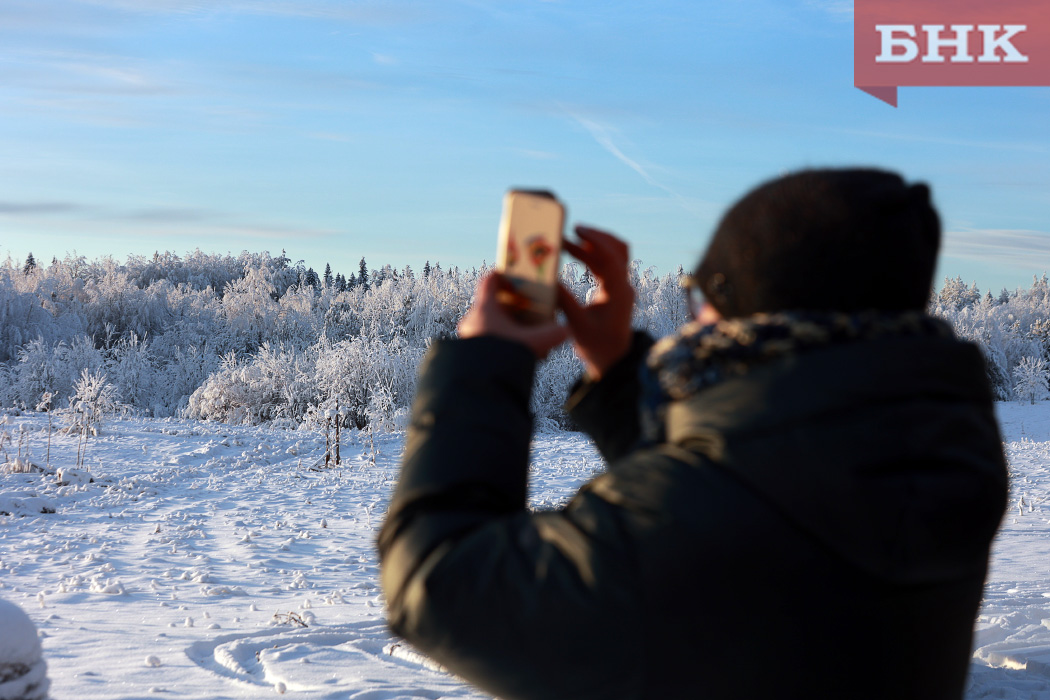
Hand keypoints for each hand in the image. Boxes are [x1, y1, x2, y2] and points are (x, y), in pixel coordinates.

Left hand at [457, 273, 569, 358]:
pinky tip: (512, 351)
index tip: (514, 278)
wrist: (482, 385)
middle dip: (509, 306)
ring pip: (487, 322)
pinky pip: (483, 339)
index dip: (502, 275)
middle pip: (490, 303)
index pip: (489, 281)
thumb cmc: (505, 358)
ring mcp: (467, 336)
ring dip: (503, 325)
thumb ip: (552, 334)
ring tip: (521, 334)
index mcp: (485, 308)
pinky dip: (497, 340)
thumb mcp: (533, 343)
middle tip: (525, 310)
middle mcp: (472, 319)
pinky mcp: (466, 352)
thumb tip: (566, 329)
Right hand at [559, 225, 634, 379]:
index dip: (595, 241)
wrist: (613, 360)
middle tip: (573, 230)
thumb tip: (549, 280)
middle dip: (596, 237)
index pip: (611, 258)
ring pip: (613, 255)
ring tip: (569, 240)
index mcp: (618, 292)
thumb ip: (564, 301)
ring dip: (593, 246)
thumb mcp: (577, 325)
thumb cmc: (597, 346)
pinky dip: (591, 257)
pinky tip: (573, 253)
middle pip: (617, 250)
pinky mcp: (615, 290)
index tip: (576, 230)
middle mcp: (624, 286)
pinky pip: (605, 265)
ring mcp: (621, 287)